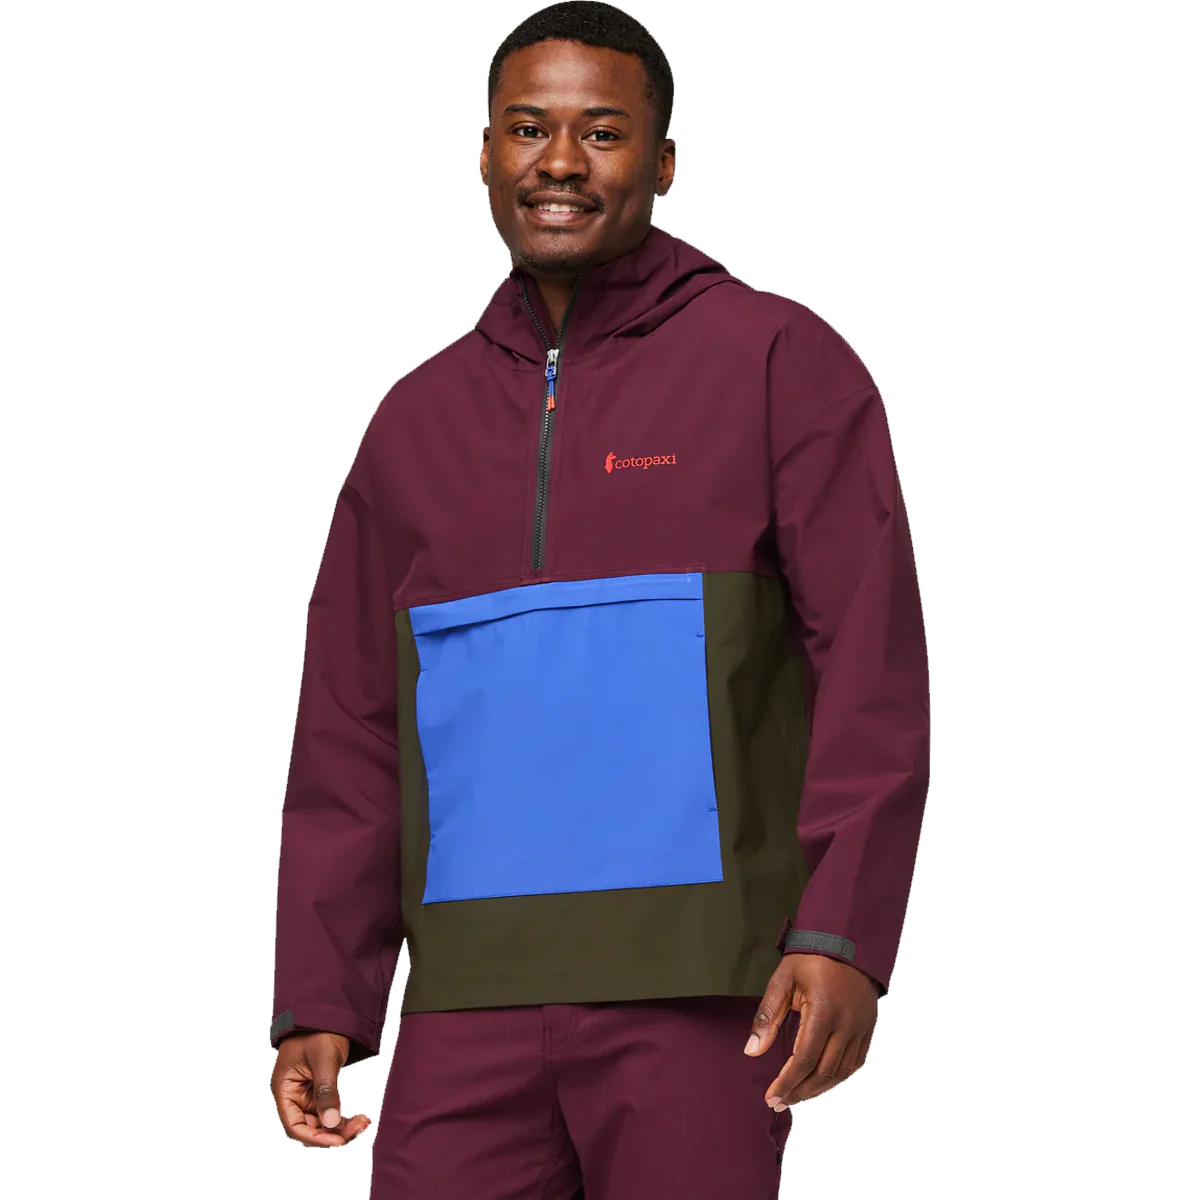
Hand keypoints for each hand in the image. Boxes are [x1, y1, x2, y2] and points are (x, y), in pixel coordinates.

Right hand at [271, 1031, 372, 1148]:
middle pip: (309, 1126)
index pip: (294, 1125)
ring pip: (320, 1121)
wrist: (327, 1012)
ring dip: (339, 1125)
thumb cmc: (317, 1030)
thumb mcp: (323, 1059)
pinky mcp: (319, 1089)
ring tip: (361, 1122)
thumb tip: (331, 1122)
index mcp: (284, 1089)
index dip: (315, 1137)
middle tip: (358, 1128)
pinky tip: (357, 1116)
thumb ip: (326, 1090)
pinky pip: (327, 1110)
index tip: (337, 1141)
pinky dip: (341, 1116)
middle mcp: (293, 1094)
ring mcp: (306, 1093)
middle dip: (333, 1131)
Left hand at [743, 953, 878, 1110]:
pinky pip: (856, 1063)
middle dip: (800, 1092)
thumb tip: (752, 1051)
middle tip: (780, 1103)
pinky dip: (838, 1077)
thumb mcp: (783, 980)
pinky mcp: (868, 1028)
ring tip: (797, 1096)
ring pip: (842, 1072)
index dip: (787, 1083)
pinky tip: (822, 1082)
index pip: (804, 1060)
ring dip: (819, 1089)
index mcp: (823, 1012)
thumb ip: (767, 1015)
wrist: (848, 939)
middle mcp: (846, 1025)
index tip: (771, 1098)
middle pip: (824, 1072)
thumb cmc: (811, 958)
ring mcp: (861, 1028)